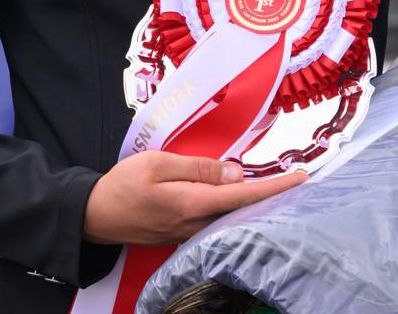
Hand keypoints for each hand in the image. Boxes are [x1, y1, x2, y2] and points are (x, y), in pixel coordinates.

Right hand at [82, 151, 306, 245]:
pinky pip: (214, 220)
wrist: (96, 215)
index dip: (274, 187)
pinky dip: (231, 208)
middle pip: (241, 210)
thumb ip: (198, 167)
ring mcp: (189, 232)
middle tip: (296, 179)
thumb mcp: (158, 163)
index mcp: (192, 203)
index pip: (242, 195)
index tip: (301, 179)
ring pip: (229, 217)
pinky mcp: (182, 233)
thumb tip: (235, 172)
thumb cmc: (124, 183)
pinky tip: (238, 198)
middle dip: (270, 195)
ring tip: (275, 186)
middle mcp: (196, 224)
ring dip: (251, 202)